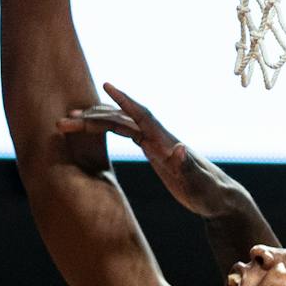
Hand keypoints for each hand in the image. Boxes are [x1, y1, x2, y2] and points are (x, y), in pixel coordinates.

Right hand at [57, 82, 252, 221]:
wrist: (219, 200)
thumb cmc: (211, 194)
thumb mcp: (200, 184)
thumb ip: (189, 167)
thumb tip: (179, 148)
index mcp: (168, 142)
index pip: (143, 116)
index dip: (126, 101)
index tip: (107, 85)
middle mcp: (160, 138)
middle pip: (123, 119)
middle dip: (94, 117)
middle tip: (65, 121)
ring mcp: (156, 144)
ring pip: (121, 125)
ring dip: (95, 122)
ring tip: (68, 124)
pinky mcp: (154, 153)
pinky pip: (126, 135)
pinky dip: (107, 130)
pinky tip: (92, 130)